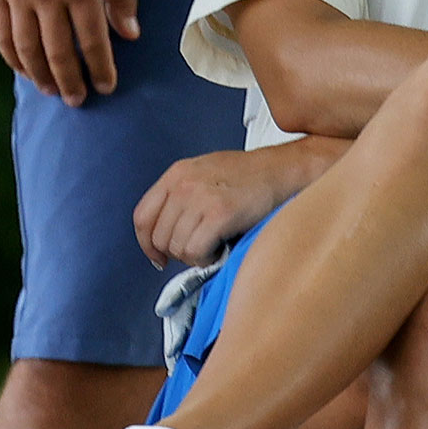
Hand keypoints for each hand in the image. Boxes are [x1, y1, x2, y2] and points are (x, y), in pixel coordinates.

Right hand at [0, 0, 138, 103]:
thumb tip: (130, 35)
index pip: (93, 41)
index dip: (100, 69)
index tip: (106, 87)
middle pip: (58, 52)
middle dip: (70, 81)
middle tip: (78, 100)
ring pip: (27, 48)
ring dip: (40, 75)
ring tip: (52, 91)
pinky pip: (1, 33)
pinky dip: (12, 56)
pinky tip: (24, 69)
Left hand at [134, 143, 337, 265]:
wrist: (284, 170)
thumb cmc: (251, 175)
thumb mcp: (205, 173)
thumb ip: (181, 196)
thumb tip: (167, 232)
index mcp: (177, 174)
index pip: (142, 216)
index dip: (147, 243)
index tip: (158, 255)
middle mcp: (184, 184)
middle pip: (159, 237)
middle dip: (177, 251)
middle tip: (199, 249)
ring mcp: (200, 198)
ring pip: (177, 248)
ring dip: (195, 255)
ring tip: (215, 245)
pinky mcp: (219, 214)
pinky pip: (196, 251)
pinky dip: (207, 258)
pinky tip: (221, 248)